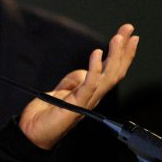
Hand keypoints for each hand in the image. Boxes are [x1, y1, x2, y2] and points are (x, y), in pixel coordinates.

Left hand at [19, 23, 138, 149]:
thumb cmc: (46, 114)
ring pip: (108, 76)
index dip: (122, 53)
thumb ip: (74, 81)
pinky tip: (97, 54)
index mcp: (92, 92)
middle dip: (124, 49)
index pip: (112, 70)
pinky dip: (94, 68)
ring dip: (115, 55)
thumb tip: (85, 70)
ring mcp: (86, 100)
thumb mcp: (62, 91)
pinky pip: (89, 85)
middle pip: (116, 70)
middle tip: (129, 29)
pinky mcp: (76, 104)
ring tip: (118, 37)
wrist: (33, 132)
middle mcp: (93, 96)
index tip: (127, 35)